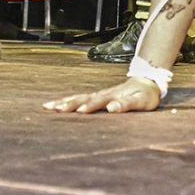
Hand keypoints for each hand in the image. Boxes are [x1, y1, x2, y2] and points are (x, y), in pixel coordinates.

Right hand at [44, 76, 163, 114]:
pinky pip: (78, 98)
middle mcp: (102, 94)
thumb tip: (112, 108)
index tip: (80, 112)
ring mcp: (98, 94)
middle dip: (68, 104)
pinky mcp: (96, 97)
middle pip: (82, 98)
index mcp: (111, 96)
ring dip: (63, 102)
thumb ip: (126, 104)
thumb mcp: (140, 101)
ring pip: (77, 97)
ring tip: (47, 106)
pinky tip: (57, 105)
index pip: (98, 102)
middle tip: (53, 109)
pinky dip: (67, 101)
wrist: (147, 82)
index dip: (89, 106)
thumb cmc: (145, 95)